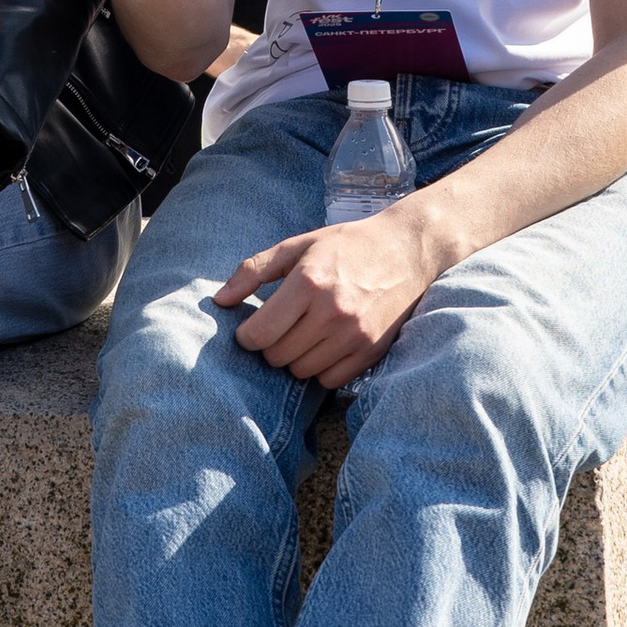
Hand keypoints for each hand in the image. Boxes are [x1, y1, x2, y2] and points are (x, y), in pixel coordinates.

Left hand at [215, 202, 443, 390]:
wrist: (407, 251)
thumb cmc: (346, 245)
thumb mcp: (297, 246)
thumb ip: (253, 271)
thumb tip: (219, 301)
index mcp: (308, 282)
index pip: (259, 334)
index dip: (247, 335)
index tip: (252, 327)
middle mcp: (332, 312)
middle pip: (277, 356)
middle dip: (270, 346)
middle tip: (280, 328)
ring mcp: (355, 335)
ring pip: (301, 371)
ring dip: (294, 358)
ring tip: (303, 334)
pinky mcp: (372, 351)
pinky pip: (329, 380)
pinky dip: (321, 368)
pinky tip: (324, 345)